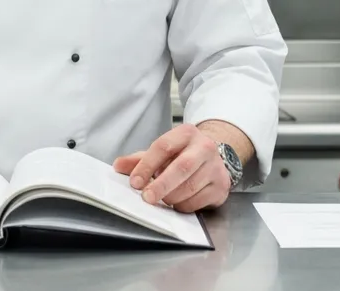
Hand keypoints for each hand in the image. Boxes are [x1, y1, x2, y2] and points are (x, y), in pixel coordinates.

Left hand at [113, 124, 232, 212]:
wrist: (213, 158)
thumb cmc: (183, 154)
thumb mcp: (162, 152)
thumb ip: (140, 159)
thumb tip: (118, 166)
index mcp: (186, 133)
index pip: (163, 147)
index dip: (146, 166)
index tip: (135, 182)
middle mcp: (204, 147)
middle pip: (182, 167)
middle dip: (161, 184)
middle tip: (147, 197)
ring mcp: (216, 167)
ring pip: (190, 187)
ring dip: (171, 197)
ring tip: (163, 198)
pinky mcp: (221, 186)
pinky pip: (199, 201)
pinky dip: (183, 205)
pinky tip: (178, 201)